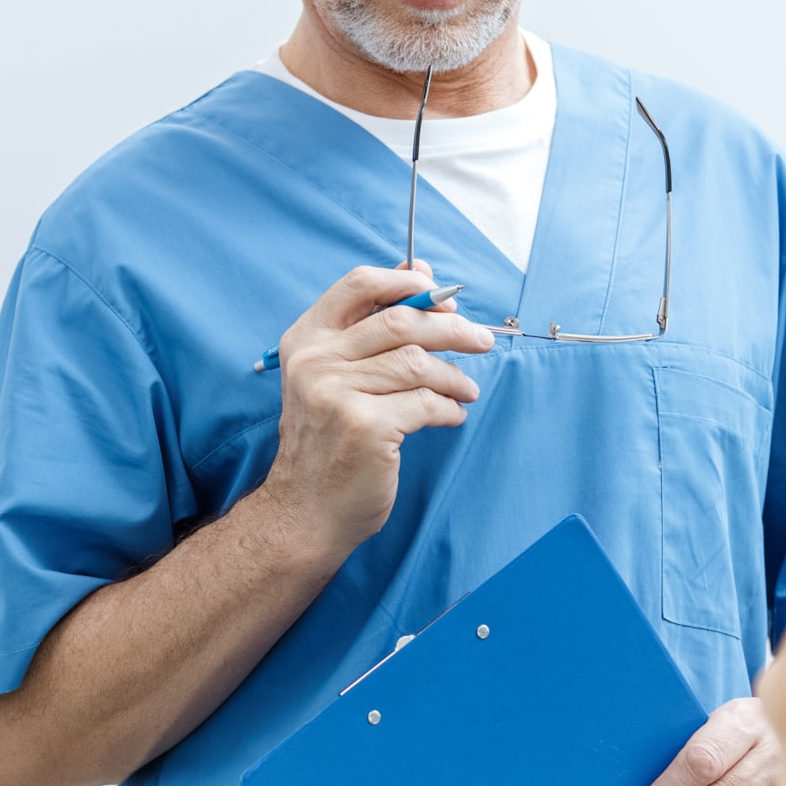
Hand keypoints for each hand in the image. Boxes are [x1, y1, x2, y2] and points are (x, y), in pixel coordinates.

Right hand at [264, 263, 494, 557]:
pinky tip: (452, 415)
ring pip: (418, 362)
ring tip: (466, 390)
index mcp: (306, 339)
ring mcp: (337, 393)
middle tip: (481, 341)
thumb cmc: (328, 442)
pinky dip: (449, 408)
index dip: (408, 283)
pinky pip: (426, 402)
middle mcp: (316, 361)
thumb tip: (418, 275)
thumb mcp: (331, 378)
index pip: (360, 284)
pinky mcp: (365, 426)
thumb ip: (367, 330)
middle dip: (452, 328)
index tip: (443, 297)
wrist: (305, 511)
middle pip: (401, 320)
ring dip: (454, 376)